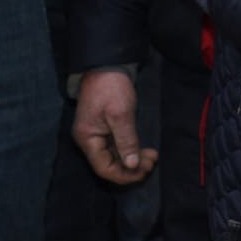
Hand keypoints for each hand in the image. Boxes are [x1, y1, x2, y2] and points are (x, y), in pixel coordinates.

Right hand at [71, 69, 157, 184]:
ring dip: (133, 159)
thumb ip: (126, 140)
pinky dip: (130, 149)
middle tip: (152, 162)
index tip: (143, 171)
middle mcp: (89, 140)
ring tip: (152, 156)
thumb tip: (132, 165)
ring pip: (115, 156)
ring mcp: (96, 134)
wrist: (106, 65)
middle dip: (131, 167)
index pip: (104, 168)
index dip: (124, 175)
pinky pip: (116, 146)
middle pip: (109, 164)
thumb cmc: (111, 87)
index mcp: (88, 138)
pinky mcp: (105, 128)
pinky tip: (144, 149)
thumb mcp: (121, 114)